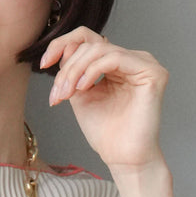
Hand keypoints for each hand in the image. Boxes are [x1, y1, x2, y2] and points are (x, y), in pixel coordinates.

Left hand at [40, 26, 168, 173]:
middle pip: (91, 44)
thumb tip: (65, 46)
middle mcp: (132, 59)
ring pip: (100, 49)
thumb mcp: (79, 94)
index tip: (43, 64)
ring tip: (67, 94)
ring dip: (75, 71)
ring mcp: (144, 63)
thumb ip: (73, 70)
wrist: (122, 157)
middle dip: (67, 69)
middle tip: (58, 94)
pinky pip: (114, 58)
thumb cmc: (104, 132)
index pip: (88, 39)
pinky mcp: (152, 72)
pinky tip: (83, 88)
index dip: (62, 44)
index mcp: (116, 63)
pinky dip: (92, 71)